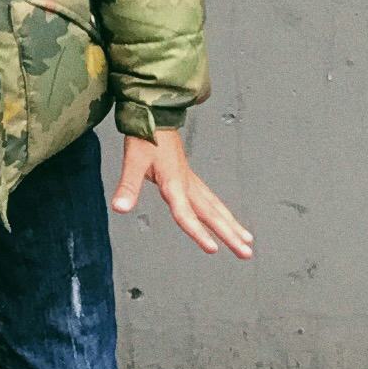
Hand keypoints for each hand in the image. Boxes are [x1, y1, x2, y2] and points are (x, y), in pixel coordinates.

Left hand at [110, 127, 254, 258]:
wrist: (155, 115)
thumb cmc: (144, 138)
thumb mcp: (132, 161)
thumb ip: (127, 186)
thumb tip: (119, 208)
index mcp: (174, 183)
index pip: (185, 213)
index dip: (198, 232)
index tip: (214, 249)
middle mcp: (187, 184)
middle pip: (211, 214)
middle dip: (229, 234)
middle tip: (247, 253)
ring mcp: (192, 182)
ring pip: (216, 208)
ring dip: (232, 226)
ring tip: (248, 243)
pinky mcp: (191, 179)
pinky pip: (212, 200)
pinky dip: (224, 213)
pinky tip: (230, 222)